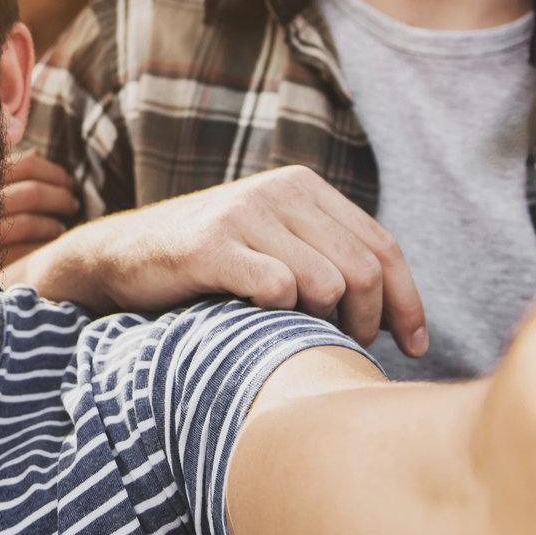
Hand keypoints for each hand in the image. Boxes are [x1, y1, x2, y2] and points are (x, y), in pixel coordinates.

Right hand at [0, 151, 79, 267]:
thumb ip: (7, 169)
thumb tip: (38, 153)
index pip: (27, 165)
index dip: (55, 173)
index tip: (69, 182)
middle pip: (33, 194)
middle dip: (60, 198)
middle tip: (71, 205)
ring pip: (29, 224)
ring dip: (52, 226)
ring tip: (59, 227)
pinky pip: (22, 251)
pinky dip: (40, 248)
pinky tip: (46, 246)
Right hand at [20, 165, 427, 356]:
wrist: (121, 256)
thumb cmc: (208, 262)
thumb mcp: (272, 241)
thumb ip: (327, 255)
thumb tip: (396, 310)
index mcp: (302, 186)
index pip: (383, 246)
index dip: (407, 301)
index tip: (414, 345)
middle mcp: (277, 191)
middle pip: (363, 269)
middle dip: (368, 322)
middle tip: (350, 348)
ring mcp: (243, 215)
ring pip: (327, 283)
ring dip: (319, 322)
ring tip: (295, 330)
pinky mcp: (212, 245)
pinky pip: (278, 290)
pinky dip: (276, 316)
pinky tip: (255, 318)